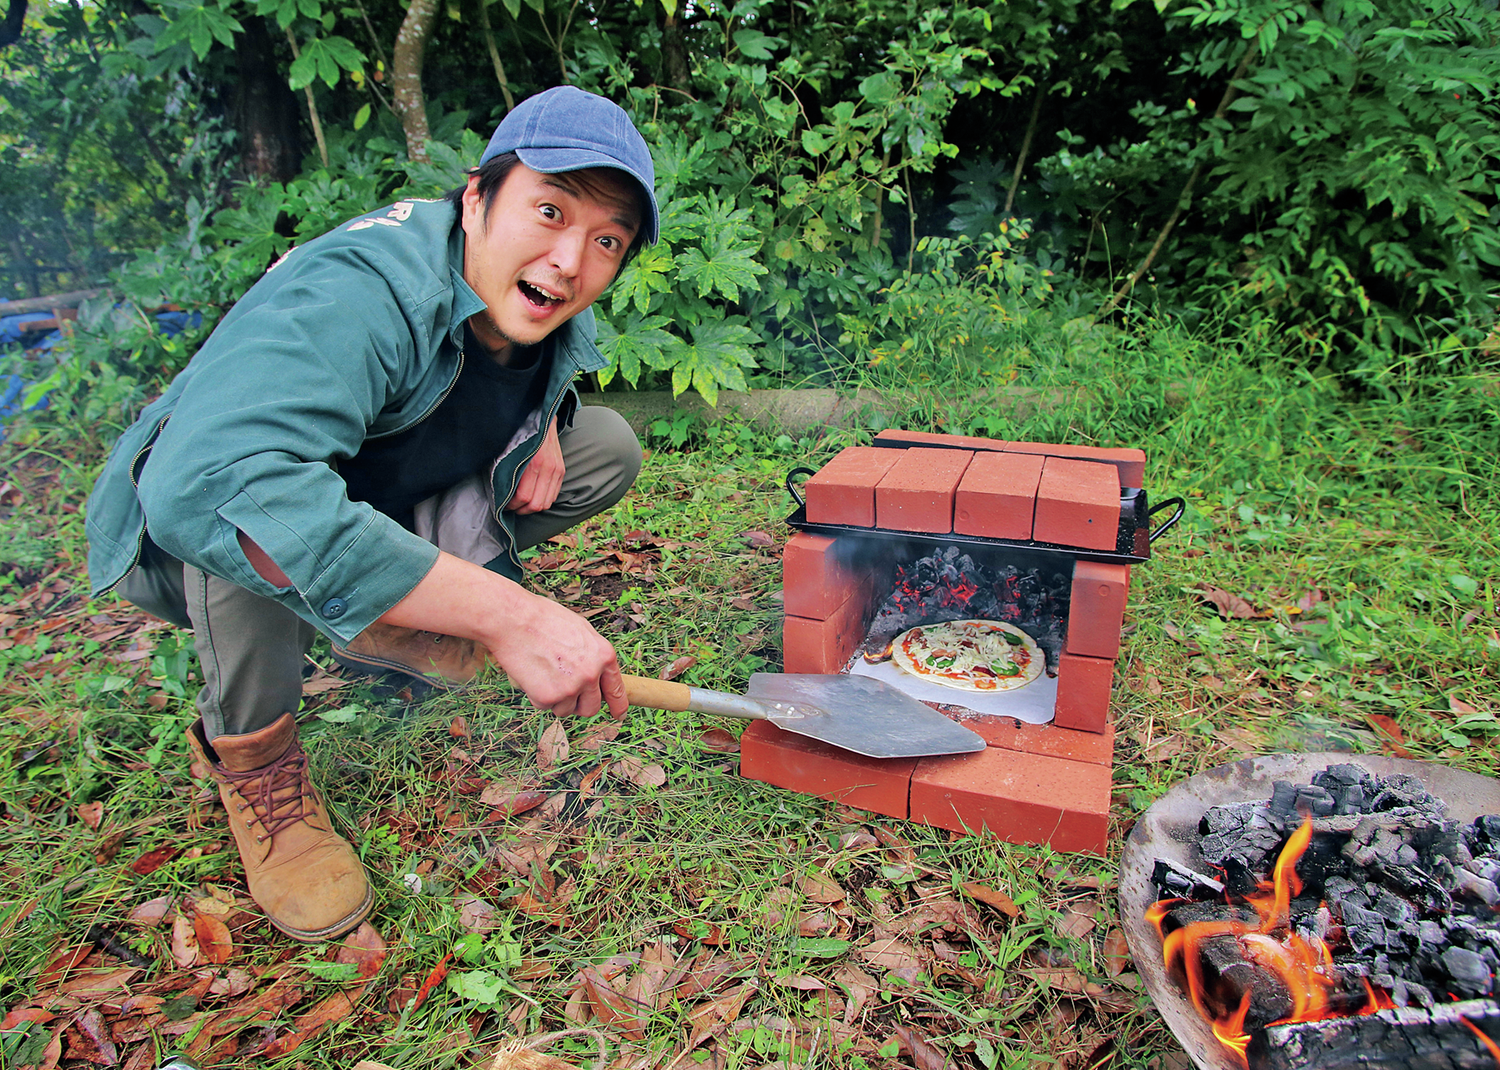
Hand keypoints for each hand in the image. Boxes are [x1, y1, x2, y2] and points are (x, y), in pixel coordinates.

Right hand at [494, 591, 627, 718]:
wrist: (513, 620)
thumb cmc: (543, 620)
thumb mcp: (580, 630)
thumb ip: (592, 655)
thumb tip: (596, 673)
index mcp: (604, 655)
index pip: (617, 689)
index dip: (618, 706)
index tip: (618, 715)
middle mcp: (591, 674)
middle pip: (591, 708)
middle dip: (579, 705)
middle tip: (564, 693)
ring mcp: (571, 687)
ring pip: (566, 710)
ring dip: (555, 699)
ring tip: (543, 673)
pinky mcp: (548, 697)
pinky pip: (544, 706)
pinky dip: (536, 695)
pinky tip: (531, 674)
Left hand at [506, 416, 563, 514]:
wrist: (541, 416)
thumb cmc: (518, 432)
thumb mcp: (506, 450)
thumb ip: (504, 470)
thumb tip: (498, 492)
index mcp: (533, 463)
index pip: (524, 497)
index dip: (511, 505)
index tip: (503, 504)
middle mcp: (548, 468)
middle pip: (536, 504)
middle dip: (521, 509)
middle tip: (511, 507)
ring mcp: (557, 469)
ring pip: (546, 503)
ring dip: (532, 507)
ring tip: (521, 503)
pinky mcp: (561, 470)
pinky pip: (553, 495)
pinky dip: (543, 500)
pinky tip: (533, 495)